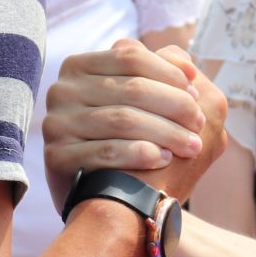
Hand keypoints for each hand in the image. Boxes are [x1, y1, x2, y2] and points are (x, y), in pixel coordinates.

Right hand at [44, 40, 225, 210]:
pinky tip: (164, 159)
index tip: (196, 96)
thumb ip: (162, 72)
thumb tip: (187, 65)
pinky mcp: (56, 156)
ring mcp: (56, 124)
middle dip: (175, 105)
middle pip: (131, 88)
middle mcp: (61, 90)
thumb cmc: (132, 141)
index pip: (131, 57)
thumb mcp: (142, 100)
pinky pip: (107, 151)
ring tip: (192, 146)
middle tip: (200, 124)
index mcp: (80, 66)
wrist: (106, 199)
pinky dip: (141, 153)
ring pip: (123, 119)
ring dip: (166, 132)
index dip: (170, 74)